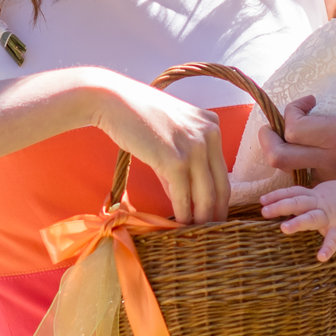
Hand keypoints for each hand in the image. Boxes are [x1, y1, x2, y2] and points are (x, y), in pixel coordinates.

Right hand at [86, 70, 230, 223]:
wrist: (113, 102)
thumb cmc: (137, 117)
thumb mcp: (170, 135)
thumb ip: (182, 162)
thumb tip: (185, 198)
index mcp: (212, 125)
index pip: (222, 171)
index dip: (220, 198)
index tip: (214, 215)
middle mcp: (210, 134)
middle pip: (220, 185)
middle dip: (216, 212)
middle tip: (211, 231)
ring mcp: (195, 146)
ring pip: (206, 194)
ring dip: (201, 218)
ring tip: (195, 232)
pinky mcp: (176, 159)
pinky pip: (183, 195)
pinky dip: (182, 213)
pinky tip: (178, 223)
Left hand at [261, 179, 335, 261]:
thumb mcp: (322, 194)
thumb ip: (306, 197)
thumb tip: (284, 201)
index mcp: (314, 196)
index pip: (293, 192)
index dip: (278, 195)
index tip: (262, 200)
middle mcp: (320, 205)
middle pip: (298, 202)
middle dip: (281, 206)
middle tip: (264, 212)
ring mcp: (330, 217)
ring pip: (312, 218)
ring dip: (298, 222)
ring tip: (284, 229)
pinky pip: (333, 240)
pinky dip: (327, 248)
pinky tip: (320, 258)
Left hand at [263, 57, 335, 182]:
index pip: (296, 128)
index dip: (291, 111)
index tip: (309, 102)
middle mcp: (333, 160)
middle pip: (279, 157)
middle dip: (268, 139)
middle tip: (276, 126)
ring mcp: (333, 179)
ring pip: (289, 173)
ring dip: (283, 154)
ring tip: (291, 139)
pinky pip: (305, 183)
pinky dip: (299, 169)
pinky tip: (309, 156)